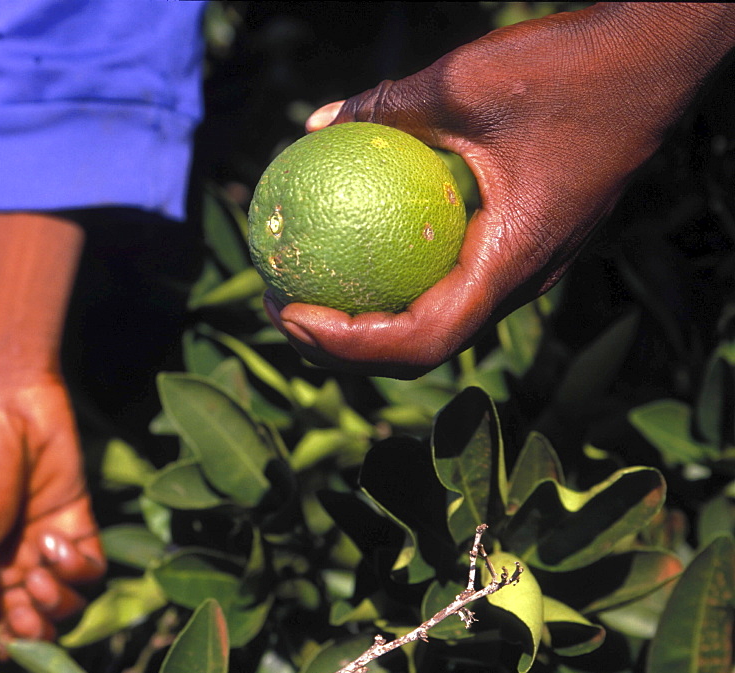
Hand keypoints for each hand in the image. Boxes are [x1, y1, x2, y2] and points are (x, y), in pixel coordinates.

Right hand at [0, 372, 104, 650]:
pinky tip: (57, 543)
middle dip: (29, 632)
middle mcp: (5, 564)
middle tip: (24, 613)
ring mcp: (42, 544)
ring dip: (54, 603)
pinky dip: (78, 569)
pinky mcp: (77, 522)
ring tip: (39, 573)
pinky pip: (90, 570)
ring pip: (63, 606)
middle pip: (28, 627)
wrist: (6, 398)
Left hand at [266, 4, 734, 378]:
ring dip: (371, 324)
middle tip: (282, 309)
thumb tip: (314, 122)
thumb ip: (384, 107)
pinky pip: (453, 283)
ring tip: (308, 293)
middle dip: (346, 347)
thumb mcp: (461, 82)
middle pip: (423, 349)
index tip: (291, 311)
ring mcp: (525, 266)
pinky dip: (400, 283)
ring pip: (439, 323)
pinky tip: (360, 247)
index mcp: (511, 262)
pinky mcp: (523, 243)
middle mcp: (521, 282)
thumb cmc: (570, 69)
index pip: (422, 338)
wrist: (656, 58)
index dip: (349, 343)